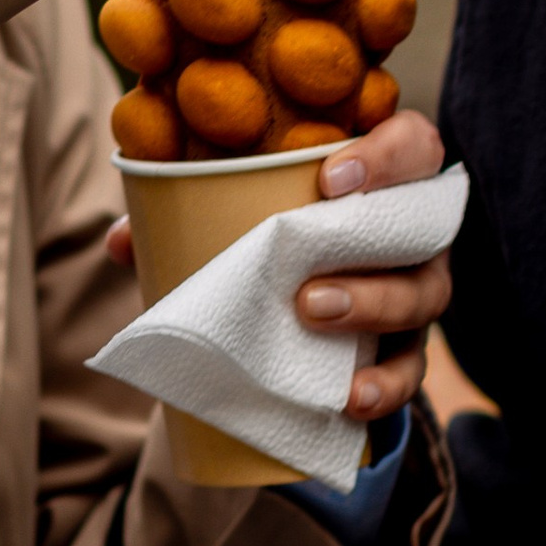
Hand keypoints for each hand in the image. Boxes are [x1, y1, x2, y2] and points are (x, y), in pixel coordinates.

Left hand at [104, 108, 452, 428]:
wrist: (311, 305)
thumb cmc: (278, 235)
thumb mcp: (242, 216)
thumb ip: (186, 216)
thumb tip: (121, 242)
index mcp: (385, 177)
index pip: (414, 146)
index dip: (386, 156)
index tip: (330, 177)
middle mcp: (414, 230)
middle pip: (424, 226)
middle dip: (368, 249)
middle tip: (307, 282)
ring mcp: (417, 288)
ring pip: (423, 296)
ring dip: (372, 309)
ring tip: (314, 319)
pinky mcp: (407, 347)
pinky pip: (411, 369)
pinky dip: (386, 387)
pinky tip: (352, 399)